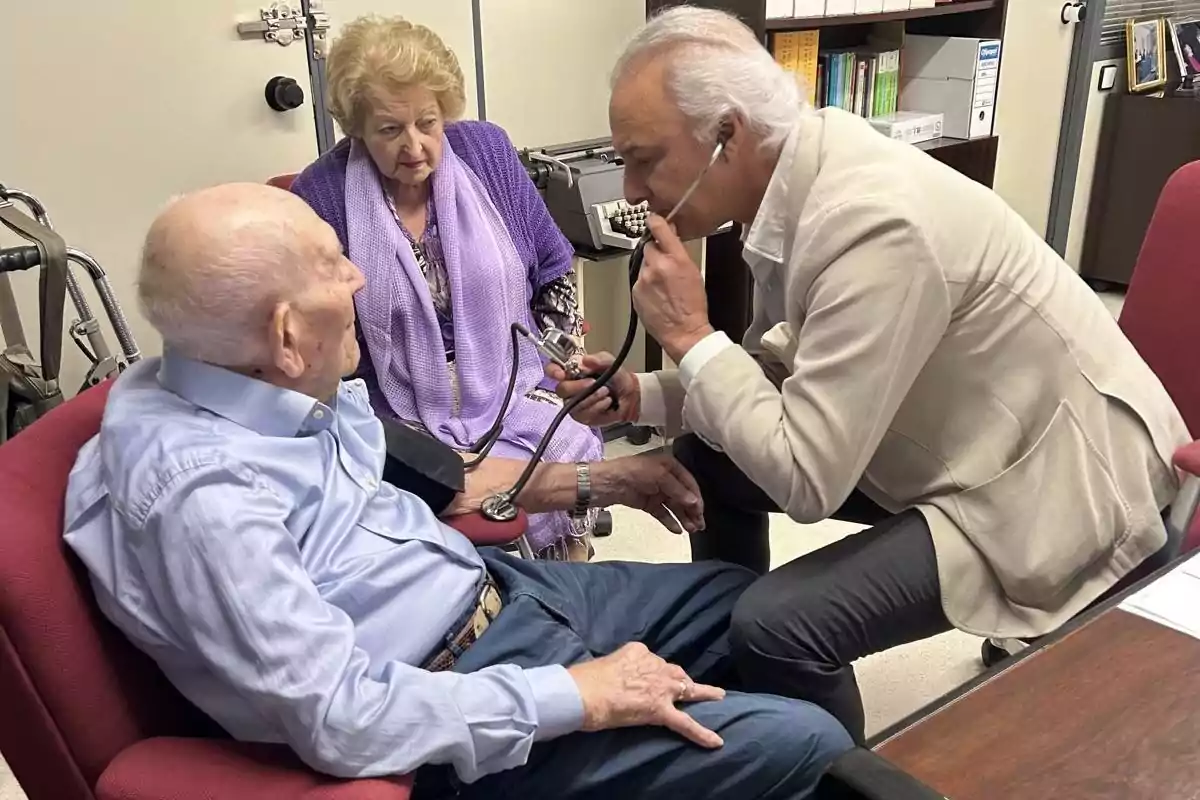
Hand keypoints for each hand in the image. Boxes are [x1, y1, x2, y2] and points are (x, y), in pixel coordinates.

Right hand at [547, 352, 639, 427]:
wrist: (629, 395)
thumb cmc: (617, 378)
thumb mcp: (611, 363)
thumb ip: (600, 359)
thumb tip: (585, 360)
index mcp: (572, 372)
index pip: (553, 370)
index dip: (553, 371)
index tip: (561, 374)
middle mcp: (570, 388)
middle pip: (561, 389)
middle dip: (578, 387)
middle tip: (593, 382)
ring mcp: (574, 404)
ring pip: (573, 403)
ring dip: (592, 397)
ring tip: (606, 392)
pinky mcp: (582, 417)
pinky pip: (584, 414)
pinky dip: (598, 407)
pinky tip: (606, 402)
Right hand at [568, 642, 724, 747]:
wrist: (585, 692)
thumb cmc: (585, 679)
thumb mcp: (604, 664)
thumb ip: (616, 669)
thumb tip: (612, 679)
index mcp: (638, 652)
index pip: (653, 661)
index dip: (655, 670)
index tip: (652, 676)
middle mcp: (653, 665)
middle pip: (675, 672)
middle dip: (682, 678)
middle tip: (688, 685)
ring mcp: (660, 688)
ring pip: (688, 690)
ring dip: (703, 693)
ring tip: (717, 696)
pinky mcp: (660, 710)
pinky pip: (685, 723)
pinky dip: (701, 733)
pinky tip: (715, 741)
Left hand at [591, 452, 703, 533]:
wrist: (604, 483)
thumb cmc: (632, 472)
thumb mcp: (658, 476)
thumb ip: (677, 490)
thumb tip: (695, 502)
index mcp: (669, 465)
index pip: (689, 482)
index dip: (696, 497)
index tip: (701, 512)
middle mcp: (665, 478)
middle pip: (683, 496)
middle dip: (692, 510)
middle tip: (699, 526)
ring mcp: (655, 491)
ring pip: (674, 506)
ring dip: (683, 517)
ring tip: (691, 530)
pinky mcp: (647, 503)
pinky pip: (662, 513)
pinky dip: (669, 521)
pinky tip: (677, 530)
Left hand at [633, 215, 714, 362]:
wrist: (684, 332)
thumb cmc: (693, 307)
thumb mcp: (694, 272)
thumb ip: (679, 254)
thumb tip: (670, 239)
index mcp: (677, 260)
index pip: (661, 230)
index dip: (655, 222)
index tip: (653, 219)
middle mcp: (657, 267)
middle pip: (648, 247)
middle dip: (655, 252)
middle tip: (664, 266)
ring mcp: (644, 280)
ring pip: (643, 265)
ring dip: (650, 270)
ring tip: (663, 287)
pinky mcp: (636, 292)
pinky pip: (639, 281)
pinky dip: (645, 285)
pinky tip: (656, 296)